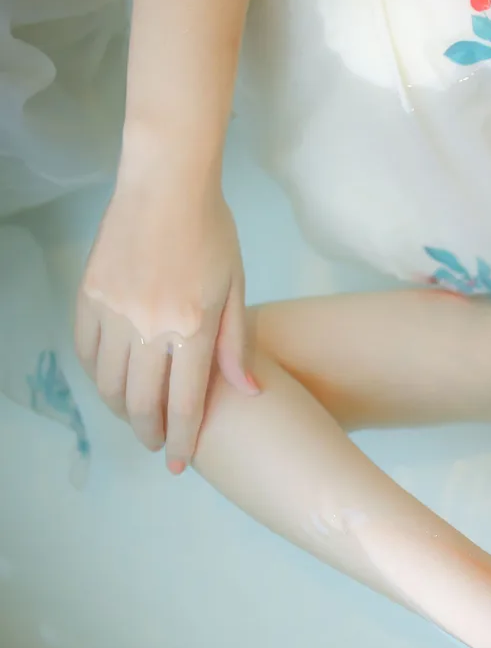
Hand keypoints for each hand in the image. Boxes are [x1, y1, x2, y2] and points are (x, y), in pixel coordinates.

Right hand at [75, 166, 256, 472]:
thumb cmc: (212, 233)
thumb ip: (237, 344)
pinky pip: (86, 350)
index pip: (185, 404)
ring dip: (121, 409)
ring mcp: (113, 311)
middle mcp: (148, 326)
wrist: (165, 183)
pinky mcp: (89, 295)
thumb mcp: (236, 288)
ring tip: (137, 418)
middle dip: (150, 432)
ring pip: (108, 382)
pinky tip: (112, 382)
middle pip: (141, 402)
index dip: (182, 440)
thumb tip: (247, 393)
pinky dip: (97, 374)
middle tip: (160, 445)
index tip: (180, 463)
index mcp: (192, 327)